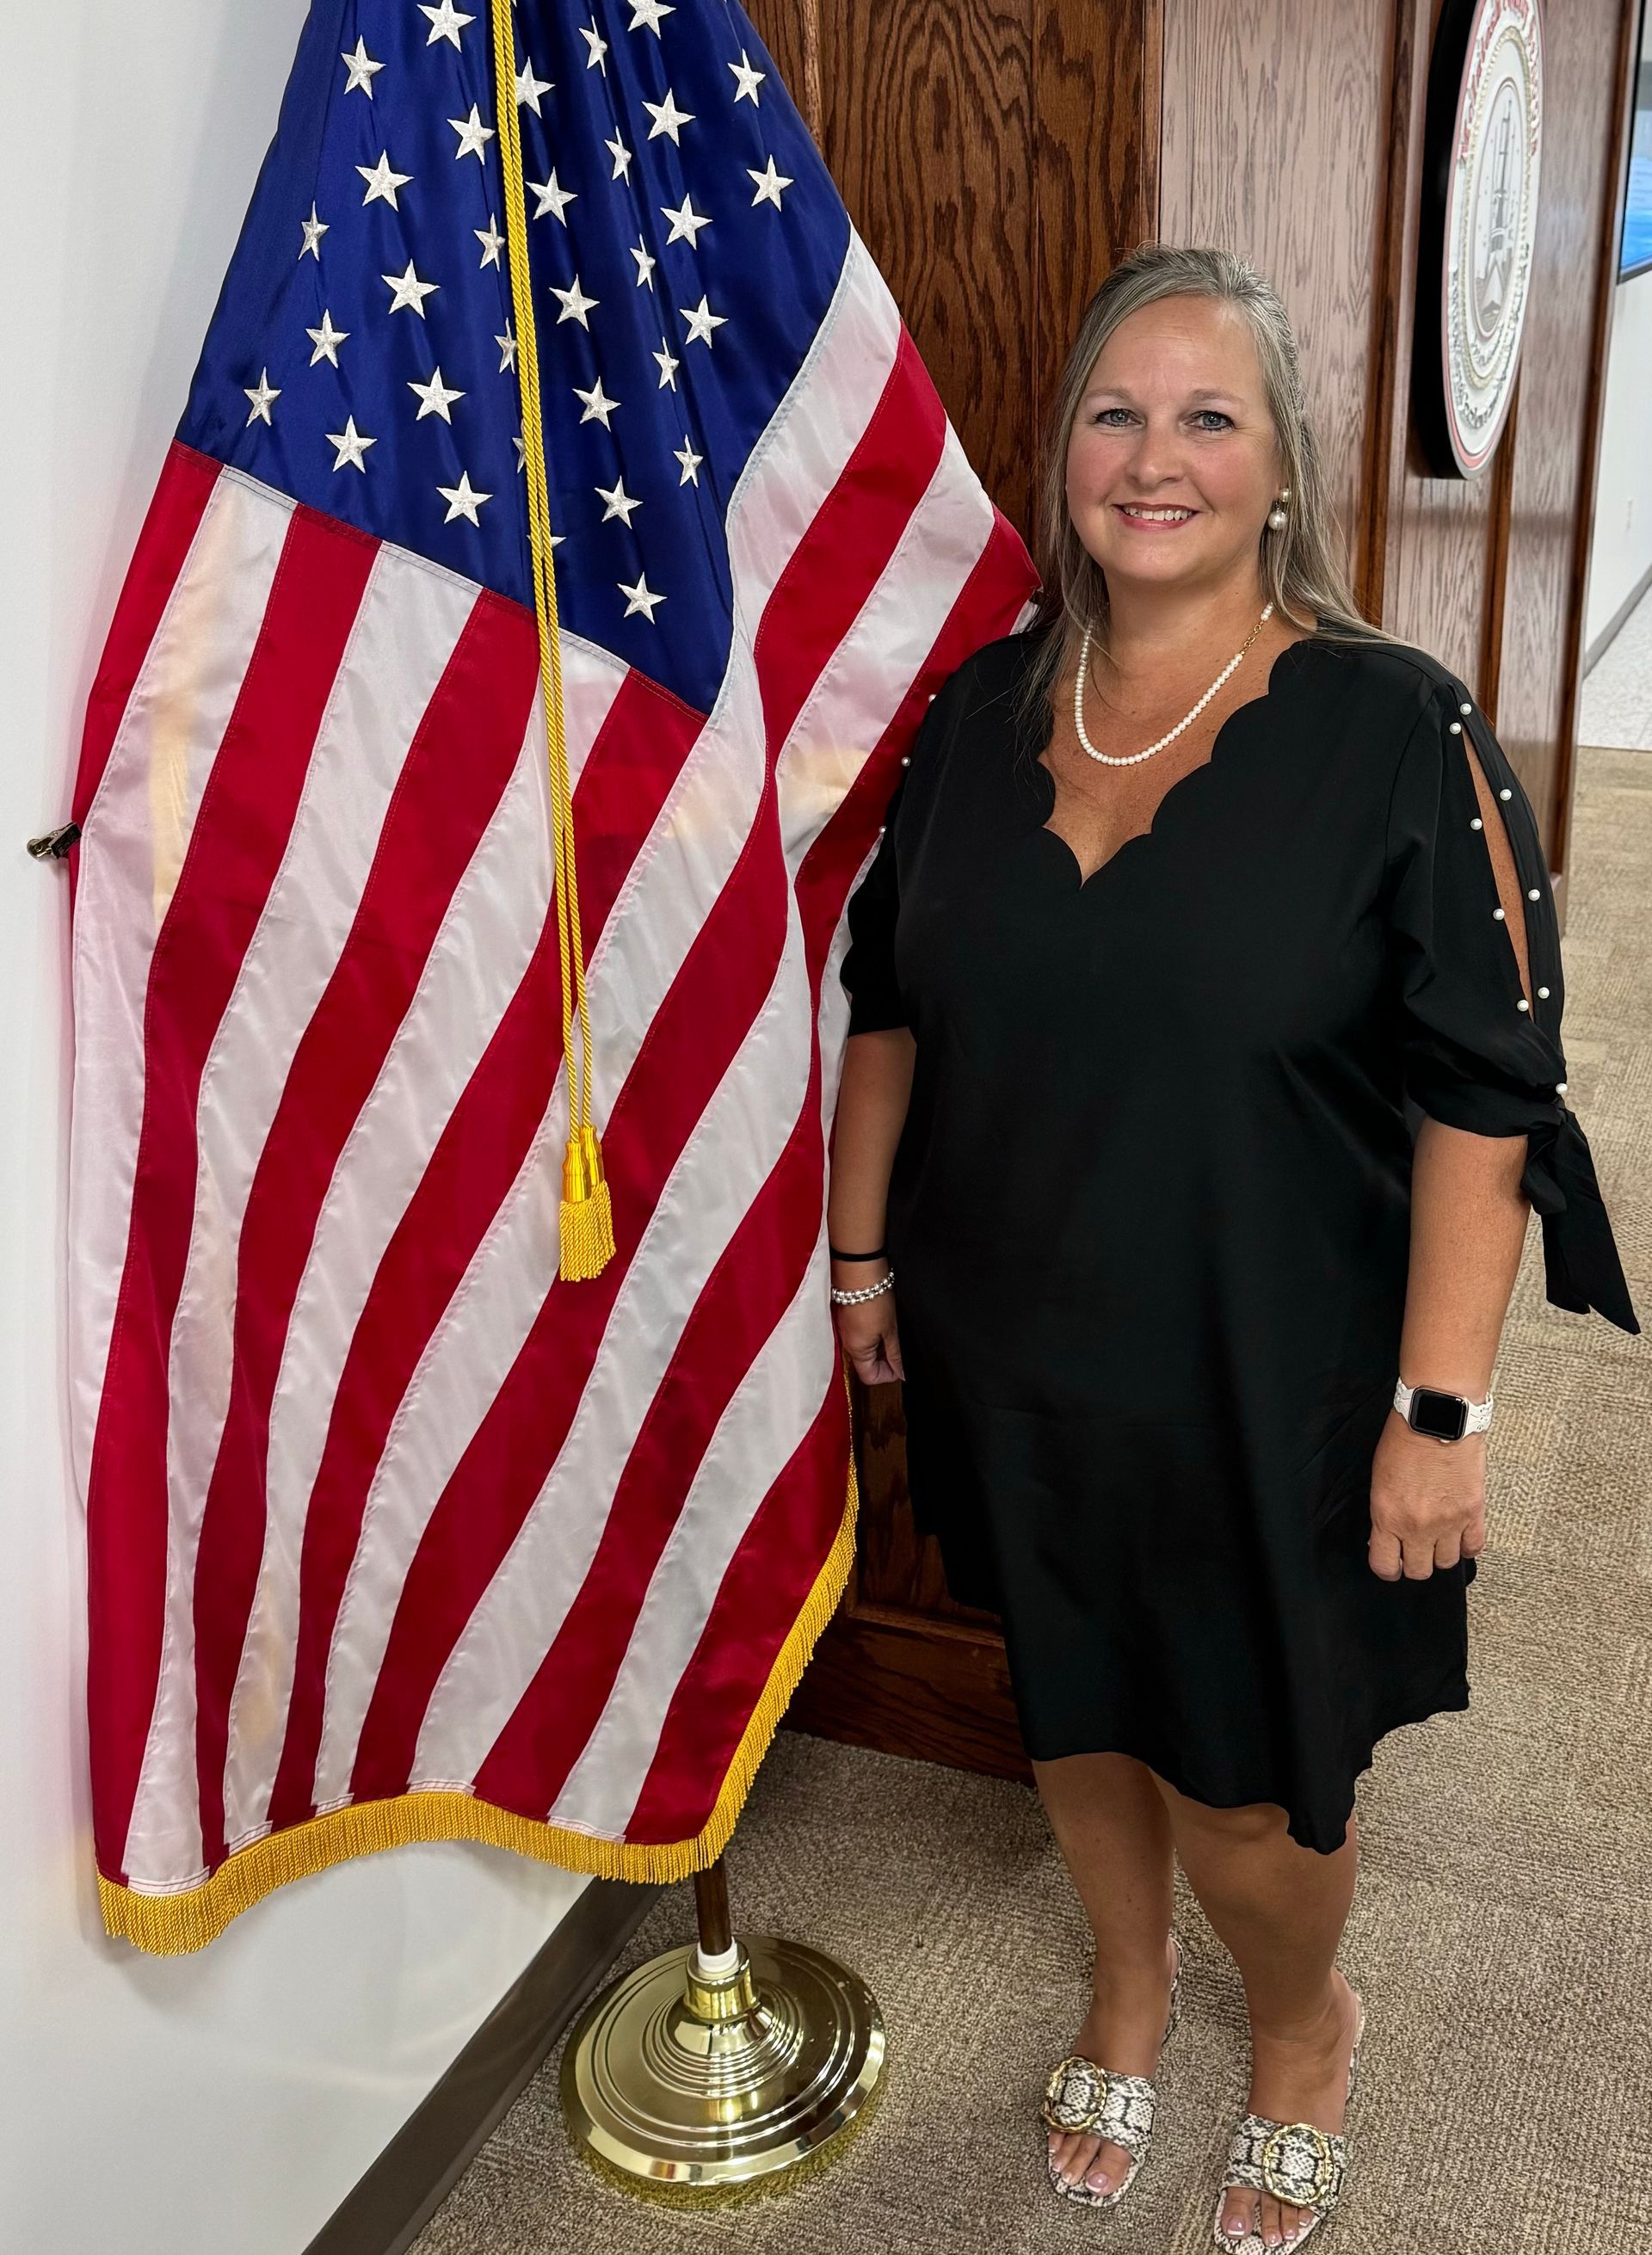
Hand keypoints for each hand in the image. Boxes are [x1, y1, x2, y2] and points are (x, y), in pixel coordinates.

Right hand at [832, 1268, 902, 1386]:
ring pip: (864, 1347)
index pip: (870, 1377)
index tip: (902, 1365)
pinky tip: (883, 1320)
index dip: (888, 1375)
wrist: (858, 1268)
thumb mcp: (891, 1329)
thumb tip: (901, 1372)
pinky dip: (872, 1332)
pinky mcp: (846, 1317)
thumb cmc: (874, 1298)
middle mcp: (847, 1343)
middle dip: (885, 1359)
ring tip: (893, 1330)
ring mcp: (845, 1329)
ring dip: (879, 1345)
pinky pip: (859, 1333)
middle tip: (901, 1346)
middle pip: (866, 1363)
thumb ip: (895, 1354)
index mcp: (856, 1351)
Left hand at [1367, 1410, 1486, 1580]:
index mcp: (1388, 1516)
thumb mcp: (1379, 1480)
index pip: (1385, 1565)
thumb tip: (1386, 1534)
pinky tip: (1461, 1537)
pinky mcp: (1473, 1512)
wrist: (1436, 1417)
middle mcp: (1418, 1526)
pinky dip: (1468, 1546)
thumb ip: (1384, 1513)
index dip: (1387, 1568)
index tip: (1391, 1563)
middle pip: (1419, 1571)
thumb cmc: (1404, 1439)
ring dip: (1441, 1555)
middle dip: (1414, 1564)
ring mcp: (1449, 1522)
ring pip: (1448, 1563)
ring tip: (1438, 1541)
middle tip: (1414, 1551)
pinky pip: (1474, 1547)